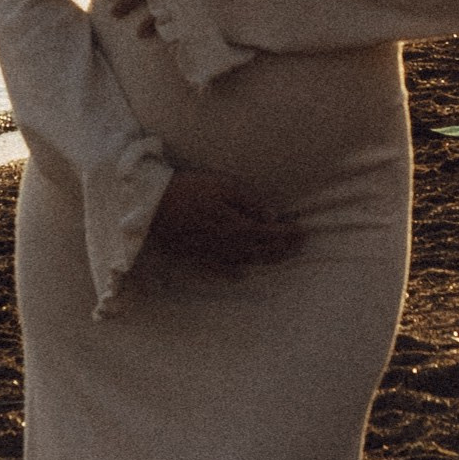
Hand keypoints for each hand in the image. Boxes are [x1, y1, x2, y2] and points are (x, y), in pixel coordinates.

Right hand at [146, 169, 304, 275]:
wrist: (154, 207)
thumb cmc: (190, 190)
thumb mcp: (223, 185)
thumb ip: (249, 201)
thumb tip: (272, 215)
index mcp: (239, 226)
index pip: (272, 233)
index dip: (289, 234)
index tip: (304, 232)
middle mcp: (230, 245)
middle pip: (263, 251)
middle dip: (284, 248)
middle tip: (300, 245)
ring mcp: (214, 254)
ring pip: (247, 261)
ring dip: (267, 260)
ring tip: (281, 257)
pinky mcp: (198, 258)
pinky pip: (221, 270)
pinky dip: (235, 272)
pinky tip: (240, 273)